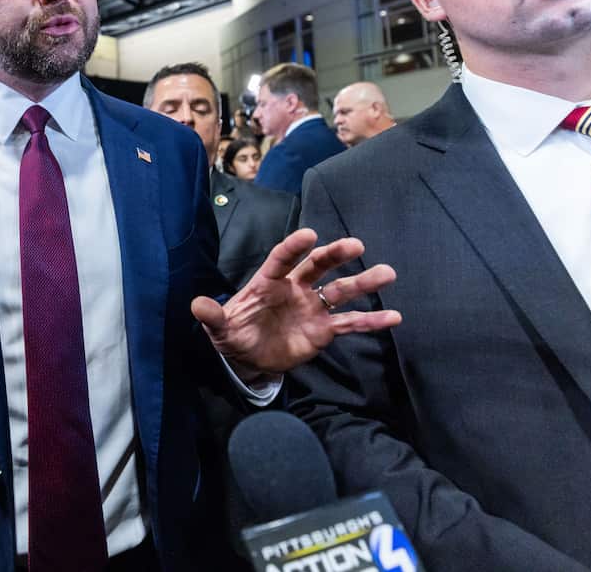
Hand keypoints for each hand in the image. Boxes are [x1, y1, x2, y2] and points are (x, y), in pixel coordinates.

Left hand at [191, 228, 400, 378]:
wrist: (250, 358)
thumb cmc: (234, 333)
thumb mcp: (219, 328)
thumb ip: (213, 316)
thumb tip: (196, 305)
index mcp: (269, 282)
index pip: (283, 259)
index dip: (295, 247)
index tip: (310, 233)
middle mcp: (295, 288)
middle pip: (318, 266)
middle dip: (335, 254)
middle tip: (357, 244)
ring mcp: (312, 307)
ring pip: (340, 290)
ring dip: (363, 283)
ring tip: (388, 273)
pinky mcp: (323, 329)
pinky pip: (350, 323)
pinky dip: (371, 321)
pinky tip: (394, 317)